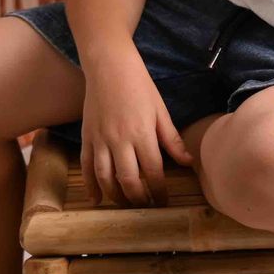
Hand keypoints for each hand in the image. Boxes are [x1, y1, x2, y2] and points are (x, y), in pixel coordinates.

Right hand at [79, 47, 192, 208]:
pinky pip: (86, 166)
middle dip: (139, 198)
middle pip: (129, 180)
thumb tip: (187, 162)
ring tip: (126, 204)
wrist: (109, 66)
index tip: (164, 202)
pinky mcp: (87, 136)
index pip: (154, 172)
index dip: (159, 191)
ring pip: (105, 178)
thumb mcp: (160, 110)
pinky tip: (96, 199)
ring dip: (116, 196)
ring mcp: (100, 139)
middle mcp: (120, 140)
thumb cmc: (139, 85)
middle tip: (146, 207)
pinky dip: (90, 185)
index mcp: (143, 134)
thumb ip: (172, 139)